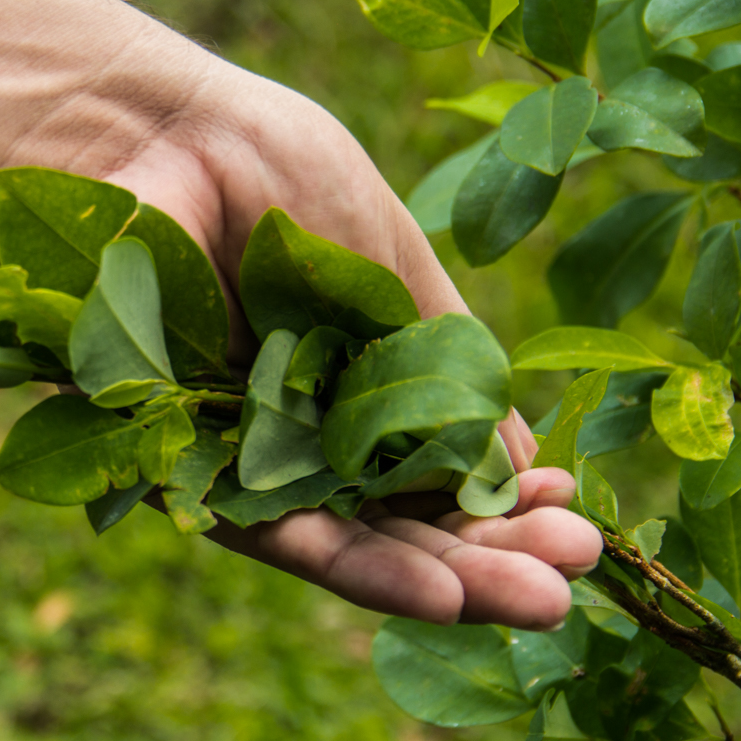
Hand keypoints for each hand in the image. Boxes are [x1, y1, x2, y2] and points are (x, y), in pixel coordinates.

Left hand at [94, 61, 602, 629]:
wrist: (166, 133)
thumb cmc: (280, 177)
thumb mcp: (393, 271)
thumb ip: (448, 367)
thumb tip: (522, 461)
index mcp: (351, 377)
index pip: (433, 464)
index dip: (503, 500)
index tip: (575, 514)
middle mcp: (297, 428)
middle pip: (397, 517)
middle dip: (487, 558)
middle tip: (569, 588)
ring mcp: (239, 452)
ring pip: (347, 541)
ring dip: (440, 581)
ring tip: (539, 606)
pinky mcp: (177, 467)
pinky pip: (270, 532)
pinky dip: (353, 565)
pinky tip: (438, 595)